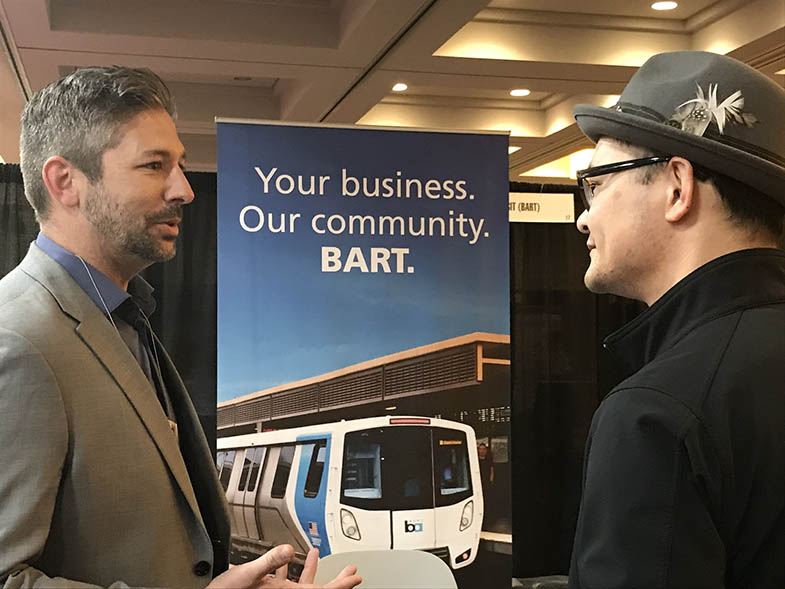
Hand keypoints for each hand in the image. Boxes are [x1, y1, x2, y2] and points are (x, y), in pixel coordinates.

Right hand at [207, 544, 361, 588]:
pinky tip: (294, 561)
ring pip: (304, 584)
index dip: (341, 584)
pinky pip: (288, 582)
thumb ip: (269, 562)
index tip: (356, 577)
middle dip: (336, 579)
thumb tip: (289, 550)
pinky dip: (295, 571)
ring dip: (315, 571)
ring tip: (323, 557)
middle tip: (351, 571)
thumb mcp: (247, 575)